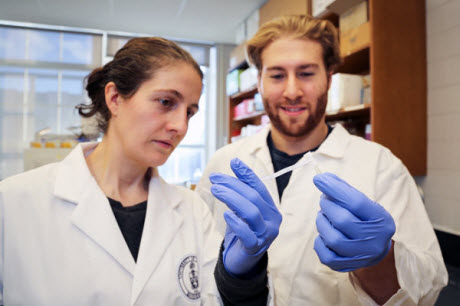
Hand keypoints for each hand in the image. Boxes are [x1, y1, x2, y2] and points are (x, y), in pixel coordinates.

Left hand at [210, 158, 281, 275]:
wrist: (242, 260)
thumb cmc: (242, 231)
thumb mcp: (242, 210)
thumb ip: (240, 192)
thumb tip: (235, 164)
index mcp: (271, 209)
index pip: (260, 187)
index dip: (247, 174)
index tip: (233, 162)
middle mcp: (273, 221)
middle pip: (253, 197)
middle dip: (233, 185)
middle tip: (215, 179)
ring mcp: (265, 235)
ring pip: (251, 212)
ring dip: (231, 198)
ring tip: (215, 190)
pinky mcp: (255, 248)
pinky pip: (247, 234)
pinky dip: (236, 222)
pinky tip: (226, 214)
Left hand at [313, 172, 394, 271]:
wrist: (374, 249)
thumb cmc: (365, 220)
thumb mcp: (364, 204)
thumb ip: (344, 190)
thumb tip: (323, 178)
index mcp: (381, 221)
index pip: (356, 202)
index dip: (335, 189)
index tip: (319, 178)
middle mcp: (373, 241)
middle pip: (342, 220)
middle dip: (328, 206)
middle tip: (325, 200)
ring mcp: (360, 256)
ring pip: (332, 238)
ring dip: (321, 221)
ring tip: (324, 215)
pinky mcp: (345, 266)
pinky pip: (325, 255)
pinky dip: (319, 241)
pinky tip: (324, 233)